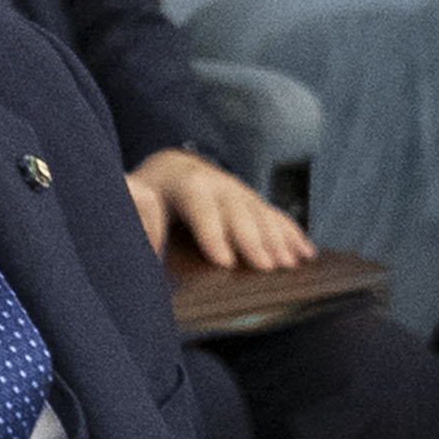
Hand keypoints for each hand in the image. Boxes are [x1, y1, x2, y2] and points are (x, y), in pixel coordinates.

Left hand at [127, 147, 312, 271]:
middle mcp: (216, 182)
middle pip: (237, 210)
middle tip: (267, 268)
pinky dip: (292, 234)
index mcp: (183, 181)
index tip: (225, 261)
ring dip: (278, 239)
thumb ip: (137, 213)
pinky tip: (307, 254)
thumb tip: (145, 233)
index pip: (200, 205)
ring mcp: (238, 190)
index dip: (213, 233)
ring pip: (261, 213)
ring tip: (291, 265)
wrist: (169, 170)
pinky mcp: (251, 201)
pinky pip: (275, 216)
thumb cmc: (145, 193)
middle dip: (253, 239)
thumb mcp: (132, 198)